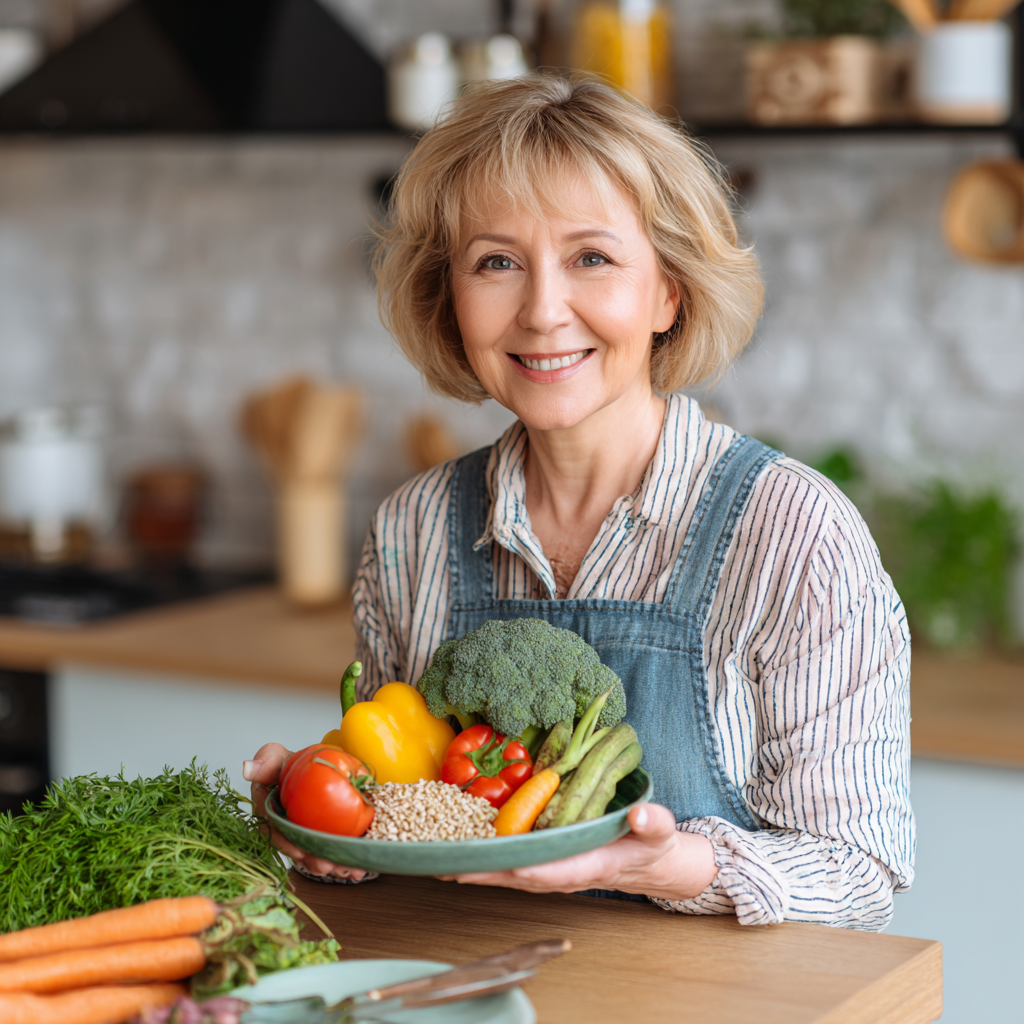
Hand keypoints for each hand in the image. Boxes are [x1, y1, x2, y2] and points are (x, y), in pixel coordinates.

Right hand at [243, 742, 368, 881]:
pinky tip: (360, 868)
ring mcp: (306, 833)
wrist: (315, 765)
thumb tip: (247, 768)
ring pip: (315, 853)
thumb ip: (264, 762)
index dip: (286, 843)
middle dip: (311, 860)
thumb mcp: (275, 757)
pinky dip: (347, 860)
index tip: (299, 851)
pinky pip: (334, 849)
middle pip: (297, 847)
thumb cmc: (290, 763)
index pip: (274, 831)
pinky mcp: (325, 835)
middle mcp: (286, 828)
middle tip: (325, 866)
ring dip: (330, 864)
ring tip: (346, 869)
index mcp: (269, 813)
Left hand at [443, 803, 715, 900]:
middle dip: (485, 871)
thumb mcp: (659, 832)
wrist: (647, 860)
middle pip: (518, 876)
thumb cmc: (651, 845)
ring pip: (507, 872)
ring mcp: (550, 870)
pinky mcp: (543, 862)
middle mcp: (563, 873)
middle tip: (449, 865)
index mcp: (590, 865)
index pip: (555, 871)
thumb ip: (653, 824)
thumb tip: (641, 815)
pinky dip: (484, 858)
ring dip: (476, 868)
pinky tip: (460, 850)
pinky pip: (509, 862)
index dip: (530, 867)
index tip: (506, 862)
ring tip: (440, 860)